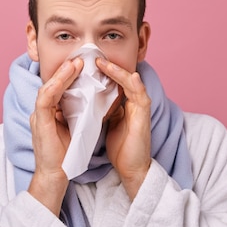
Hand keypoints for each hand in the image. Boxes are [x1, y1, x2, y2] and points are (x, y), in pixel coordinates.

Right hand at [28, 57, 83, 215]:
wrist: (56, 175)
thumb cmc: (67, 155)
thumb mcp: (75, 128)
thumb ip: (78, 114)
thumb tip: (92, 100)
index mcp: (50, 113)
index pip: (58, 89)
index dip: (68, 76)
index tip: (82, 66)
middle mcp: (42, 112)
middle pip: (52, 85)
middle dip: (65, 71)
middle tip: (80, 59)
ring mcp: (38, 116)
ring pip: (48, 88)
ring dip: (62, 75)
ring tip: (75, 64)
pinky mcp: (39, 122)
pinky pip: (45, 99)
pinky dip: (55, 86)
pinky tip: (66, 78)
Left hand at [96, 57, 151, 199]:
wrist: (131, 168)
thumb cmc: (119, 147)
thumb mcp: (105, 123)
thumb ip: (100, 109)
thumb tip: (82, 99)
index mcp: (123, 103)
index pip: (113, 81)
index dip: (102, 71)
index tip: (86, 64)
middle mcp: (133, 102)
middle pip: (122, 78)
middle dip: (108, 66)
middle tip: (94, 57)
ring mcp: (140, 108)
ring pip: (131, 82)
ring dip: (118, 71)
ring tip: (104, 63)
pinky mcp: (144, 116)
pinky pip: (141, 95)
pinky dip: (135, 85)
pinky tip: (130, 76)